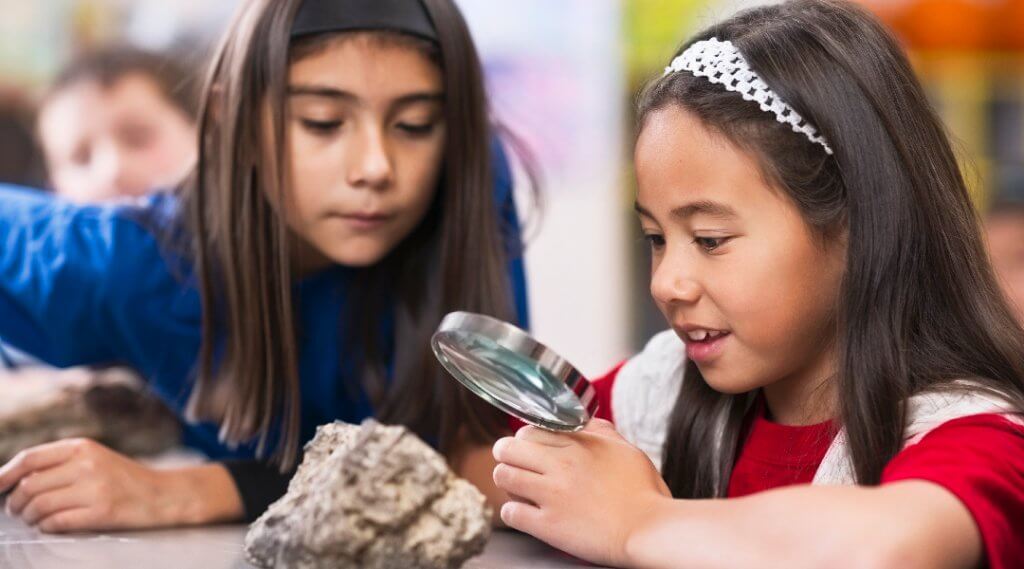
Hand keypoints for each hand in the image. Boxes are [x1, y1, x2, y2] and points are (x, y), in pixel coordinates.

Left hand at [0, 438, 238, 532]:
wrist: (165, 495)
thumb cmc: (126, 479)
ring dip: (30, 517)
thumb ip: (62, 463)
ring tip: (34, 519)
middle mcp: (88, 464)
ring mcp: (95, 488)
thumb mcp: (96, 459)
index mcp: (83, 447)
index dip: (5, 474)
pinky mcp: (102, 511)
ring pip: (39, 505)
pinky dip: (46, 527)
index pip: (30, 458)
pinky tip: (50, 525)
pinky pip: (57, 522)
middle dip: (16, 502)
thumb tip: (16, 479)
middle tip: (18, 511)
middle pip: (30, 485)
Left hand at [492, 419, 671, 566]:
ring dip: (508, 483)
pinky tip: (527, 514)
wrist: (649, 530)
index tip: (530, 451)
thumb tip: (586, 423)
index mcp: (578, 445)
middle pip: (507, 448)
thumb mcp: (627, 450)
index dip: (525, 441)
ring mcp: (552, 494)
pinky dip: (513, 512)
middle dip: (507, 456)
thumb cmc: (643, 493)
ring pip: (503, 476)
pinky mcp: (548, 525)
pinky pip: (510, 512)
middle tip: (515, 466)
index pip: (529, 430)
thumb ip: (602, 433)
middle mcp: (561, 465)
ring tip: (519, 490)